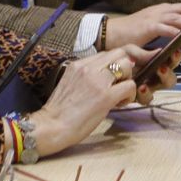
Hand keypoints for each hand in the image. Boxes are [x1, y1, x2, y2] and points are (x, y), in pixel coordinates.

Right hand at [29, 45, 161, 156]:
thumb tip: (103, 78)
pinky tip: (120, 104)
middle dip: (125, 68)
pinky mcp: (106, 96)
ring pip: (127, 65)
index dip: (114, 65)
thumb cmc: (59, 112)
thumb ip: (85, 76)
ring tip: (120, 95)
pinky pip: (130, 86)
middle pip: (120, 54)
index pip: (105, 54)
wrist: (51, 127)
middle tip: (119, 85)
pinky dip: (130, 95)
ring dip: (128, 79)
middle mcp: (88, 68)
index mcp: (78, 65)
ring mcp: (98, 81)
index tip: (113, 79)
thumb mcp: (69, 84)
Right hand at [104, 3, 180, 49]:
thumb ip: (169, 29)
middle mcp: (160, 10)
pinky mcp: (147, 27)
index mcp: (163, 9)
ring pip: (178, 17)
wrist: (111, 32)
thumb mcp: (154, 28)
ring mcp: (154, 17)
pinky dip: (175, 31)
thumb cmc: (132, 32)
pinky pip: (164, 28)